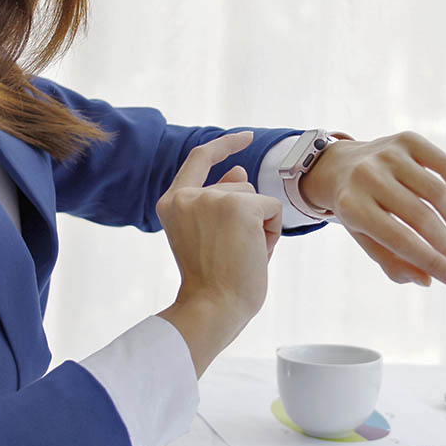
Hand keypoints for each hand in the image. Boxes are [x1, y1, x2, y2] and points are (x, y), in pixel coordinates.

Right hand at [156, 132, 282, 376]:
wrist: (214, 307)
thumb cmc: (213, 280)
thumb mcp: (211, 234)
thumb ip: (221, 199)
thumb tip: (239, 169)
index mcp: (172, 202)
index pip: (200, 158)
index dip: (225, 145)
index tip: (245, 137)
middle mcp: (188, 196)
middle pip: (240, 186)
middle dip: (248, 217)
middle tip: (232, 253)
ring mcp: (213, 198)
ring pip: (258, 199)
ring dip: (260, 227)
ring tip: (241, 255)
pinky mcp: (239, 206)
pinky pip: (273, 209)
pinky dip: (272, 234)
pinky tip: (254, 253)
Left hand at [300, 131, 445, 285]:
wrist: (340, 167)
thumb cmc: (358, 211)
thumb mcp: (365, 240)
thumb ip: (393, 263)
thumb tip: (428, 280)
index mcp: (352, 206)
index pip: (401, 240)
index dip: (433, 261)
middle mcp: (368, 176)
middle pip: (422, 216)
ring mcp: (389, 154)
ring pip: (438, 191)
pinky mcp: (407, 140)